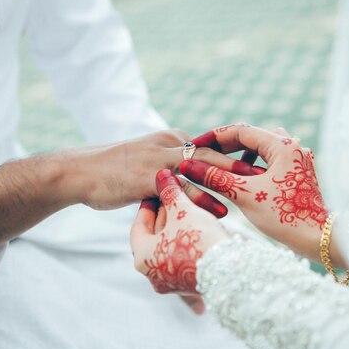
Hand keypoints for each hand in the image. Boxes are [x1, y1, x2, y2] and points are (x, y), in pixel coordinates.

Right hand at [59, 129, 263, 210]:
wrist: (80, 172)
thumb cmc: (113, 170)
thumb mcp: (146, 161)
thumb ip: (170, 168)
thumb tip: (188, 181)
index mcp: (171, 138)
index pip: (211, 144)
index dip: (236, 152)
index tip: (260, 160)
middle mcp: (168, 143)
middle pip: (213, 152)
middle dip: (241, 161)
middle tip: (268, 172)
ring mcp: (158, 158)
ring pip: (201, 166)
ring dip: (229, 178)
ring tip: (255, 190)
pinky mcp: (148, 177)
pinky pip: (181, 188)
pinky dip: (202, 198)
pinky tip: (220, 211)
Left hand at [130, 169, 229, 312]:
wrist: (232, 270)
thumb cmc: (200, 239)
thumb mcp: (183, 210)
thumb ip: (170, 192)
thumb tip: (161, 174)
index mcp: (142, 257)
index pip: (139, 225)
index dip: (149, 204)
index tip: (158, 190)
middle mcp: (153, 274)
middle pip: (155, 236)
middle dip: (166, 215)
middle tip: (174, 195)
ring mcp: (171, 282)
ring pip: (170, 246)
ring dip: (178, 226)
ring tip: (189, 207)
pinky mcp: (190, 284)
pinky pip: (183, 257)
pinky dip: (187, 240)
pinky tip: (199, 225)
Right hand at [180, 123, 343, 265]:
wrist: (318, 239)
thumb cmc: (284, 217)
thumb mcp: (245, 195)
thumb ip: (215, 178)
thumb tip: (188, 165)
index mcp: (282, 146)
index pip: (240, 131)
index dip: (213, 137)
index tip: (193, 147)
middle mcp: (292, 147)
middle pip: (251, 136)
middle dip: (224, 145)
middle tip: (202, 154)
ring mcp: (296, 160)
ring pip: (261, 148)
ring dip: (239, 154)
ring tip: (220, 166)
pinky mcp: (297, 173)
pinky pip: (269, 160)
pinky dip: (252, 165)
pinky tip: (242, 178)